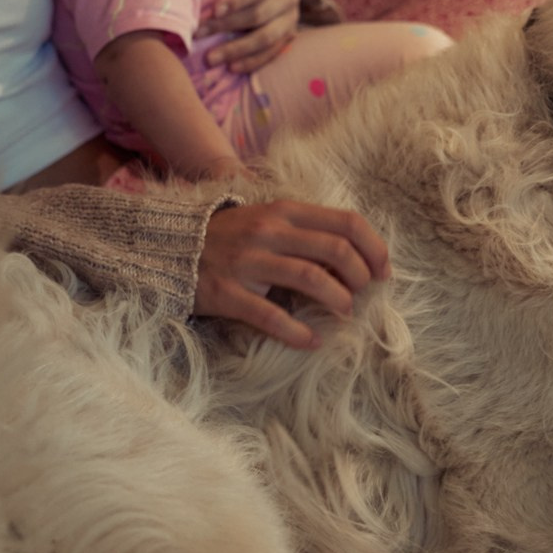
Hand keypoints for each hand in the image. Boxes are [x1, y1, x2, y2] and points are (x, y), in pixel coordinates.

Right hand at [195, 199, 391, 348]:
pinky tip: (312, 341)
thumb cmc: (230, 237)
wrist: (168, 248)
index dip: (374, 248)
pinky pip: (271, 316)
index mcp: (285, 211)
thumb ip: (307, 233)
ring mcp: (248, 261)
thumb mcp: (269, 222)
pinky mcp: (228, 293)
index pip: (346, 222)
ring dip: (338, 299)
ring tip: (345, 313)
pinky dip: (298, 332)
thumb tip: (353, 259)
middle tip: (364, 295)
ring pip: (310, 278)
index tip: (384, 271)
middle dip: (360, 276)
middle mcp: (269, 231)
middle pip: (335, 250)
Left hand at [200, 0, 299, 73]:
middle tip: (197, 34)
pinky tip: (231, 68)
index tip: (213, 11)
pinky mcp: (288, 35)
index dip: (237, 0)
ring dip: (237, 50)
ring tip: (210, 59)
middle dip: (227, 26)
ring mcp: (291, 18)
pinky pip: (272, 53)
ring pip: (267, 39)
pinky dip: (252, 62)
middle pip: (260, 15)